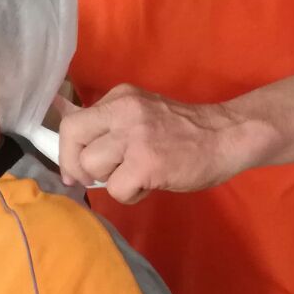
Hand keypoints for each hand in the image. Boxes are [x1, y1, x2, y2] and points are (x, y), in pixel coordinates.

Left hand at [56, 85, 249, 201]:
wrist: (228, 137)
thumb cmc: (185, 132)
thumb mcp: (141, 114)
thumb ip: (108, 123)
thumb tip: (65, 132)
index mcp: (120, 98)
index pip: (72, 121)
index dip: (66, 151)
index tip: (73, 170)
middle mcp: (123, 110)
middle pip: (72, 138)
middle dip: (75, 166)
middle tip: (93, 179)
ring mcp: (134, 136)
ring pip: (91, 166)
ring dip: (109, 180)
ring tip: (135, 177)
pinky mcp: (146, 162)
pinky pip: (116, 189)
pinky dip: (130, 195)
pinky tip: (150, 185)